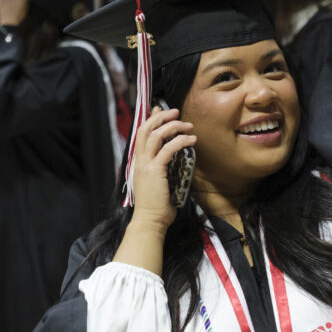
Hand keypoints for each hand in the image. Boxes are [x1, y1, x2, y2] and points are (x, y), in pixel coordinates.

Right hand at [128, 106, 195, 232]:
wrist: (150, 221)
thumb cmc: (157, 205)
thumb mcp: (159, 182)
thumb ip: (163, 168)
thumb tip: (174, 159)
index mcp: (139, 162)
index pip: (142, 134)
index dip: (151, 119)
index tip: (161, 110)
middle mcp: (140, 161)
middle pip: (145, 129)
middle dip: (161, 117)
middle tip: (176, 112)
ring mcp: (146, 165)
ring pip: (155, 136)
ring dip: (173, 127)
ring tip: (188, 125)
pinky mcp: (155, 171)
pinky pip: (168, 149)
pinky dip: (180, 141)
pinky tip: (192, 140)